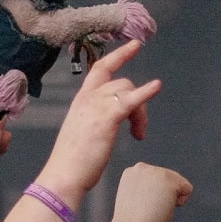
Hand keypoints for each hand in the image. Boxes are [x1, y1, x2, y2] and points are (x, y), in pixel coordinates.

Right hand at [34, 40, 161, 199]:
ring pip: (128, 92)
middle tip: (145, 113)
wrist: (64, 175)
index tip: (134, 46)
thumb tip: (111, 123)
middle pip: (122, 83)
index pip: (100, 69)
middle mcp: (87, 98)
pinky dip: (146, 92)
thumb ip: (96, 121)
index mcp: (81, 101)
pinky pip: (130, 100)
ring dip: (141, 113)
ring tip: (138, 135)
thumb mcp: (85, 132)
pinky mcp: (106, 118)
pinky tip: (156, 86)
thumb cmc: (73, 162)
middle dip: (138, 100)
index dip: (119, 56)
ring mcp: (96, 106)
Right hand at [112, 163, 190, 221]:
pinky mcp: (168, 179)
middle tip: (151, 209)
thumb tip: (158, 194)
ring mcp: (155, 172)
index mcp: (131, 173)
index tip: (144, 206)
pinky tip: (166, 208)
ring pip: (177, 182)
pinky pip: (187, 188)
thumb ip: (144, 191)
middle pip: (167, 178)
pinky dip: (182, 200)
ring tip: (156, 209)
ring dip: (170, 197)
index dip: (154, 195)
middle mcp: (142, 168)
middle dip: (164, 194)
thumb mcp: (134, 199)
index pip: (155, 179)